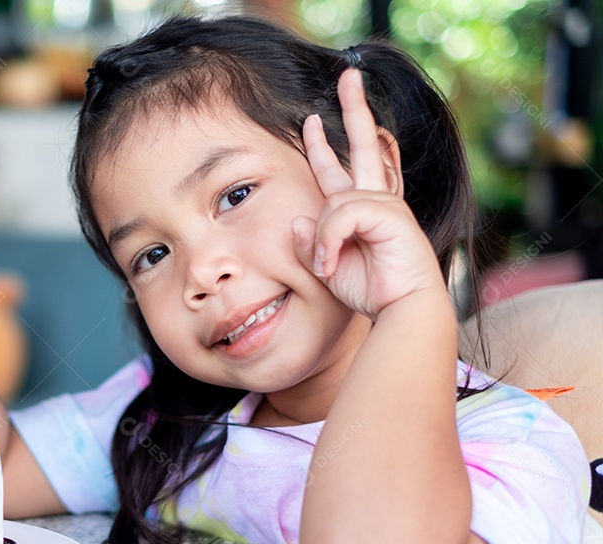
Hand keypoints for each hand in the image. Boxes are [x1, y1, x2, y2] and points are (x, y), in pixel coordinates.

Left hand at [292, 68, 445, 319]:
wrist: (402, 310)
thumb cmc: (371, 291)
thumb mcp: (326, 267)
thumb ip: (310, 243)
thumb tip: (298, 220)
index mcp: (363, 211)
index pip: (342, 169)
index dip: (325, 146)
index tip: (312, 121)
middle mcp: (377, 200)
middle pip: (367, 144)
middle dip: (355, 108)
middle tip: (349, 75)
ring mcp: (387, 204)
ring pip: (334, 201)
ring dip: (324, 238)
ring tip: (327, 265)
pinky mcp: (390, 213)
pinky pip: (341, 214)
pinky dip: (330, 240)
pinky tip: (331, 262)